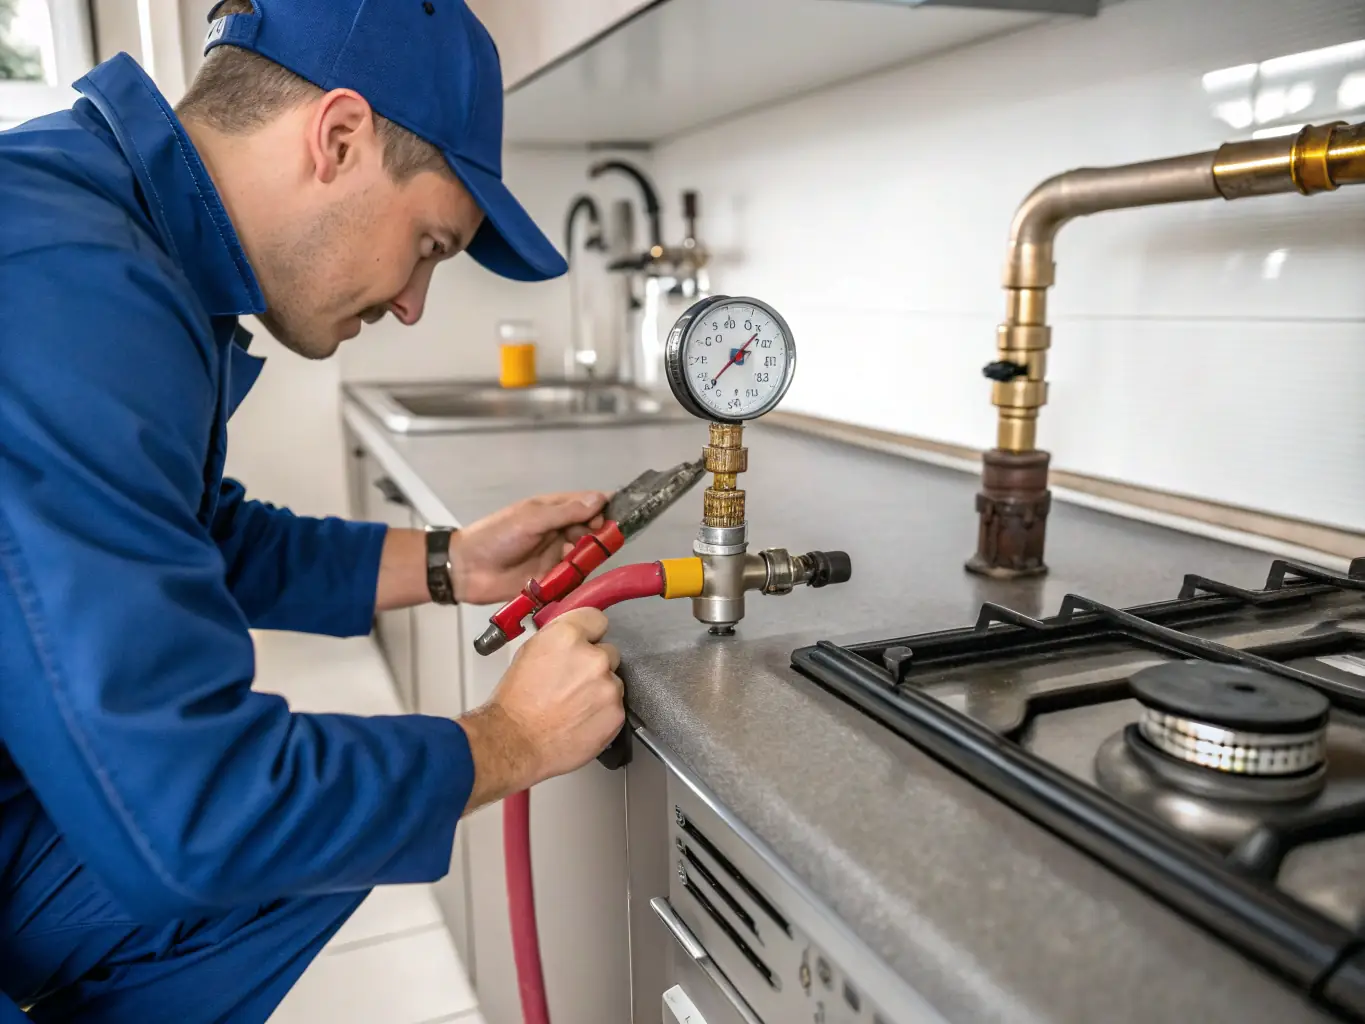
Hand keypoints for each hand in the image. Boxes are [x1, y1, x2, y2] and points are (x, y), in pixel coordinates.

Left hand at [448, 491, 608, 605]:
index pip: (586, 504)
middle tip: (598, 541)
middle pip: (590, 531)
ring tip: (578, 559)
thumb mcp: (531, 519)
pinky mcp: (551, 580)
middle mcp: (557, 531)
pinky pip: (573, 578)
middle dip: (598, 535)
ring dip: (586, 557)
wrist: (467, 570)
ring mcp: (555, 556)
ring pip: (584, 555)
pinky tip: (573, 577)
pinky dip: (577, 578)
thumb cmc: (496, 536)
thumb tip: (599, 500)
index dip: (602, 507)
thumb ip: (565, 512)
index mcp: (552, 510)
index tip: (618, 514)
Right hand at [460, 608, 623, 808]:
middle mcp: (593, 657)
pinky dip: (603, 713)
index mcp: (567, 636)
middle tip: (572, 682)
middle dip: (594, 665)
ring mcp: (607, 686)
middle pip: (608, 652)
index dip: (590, 633)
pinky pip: (615, 706)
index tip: (587, 642)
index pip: (597, 620)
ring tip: (573, 705)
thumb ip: (559, 640)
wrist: (514, 742)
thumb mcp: (530, 653)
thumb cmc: (515, 702)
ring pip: (613, 681)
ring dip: (600, 690)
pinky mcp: (616, 712)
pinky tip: (580, 719)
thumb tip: (575, 637)